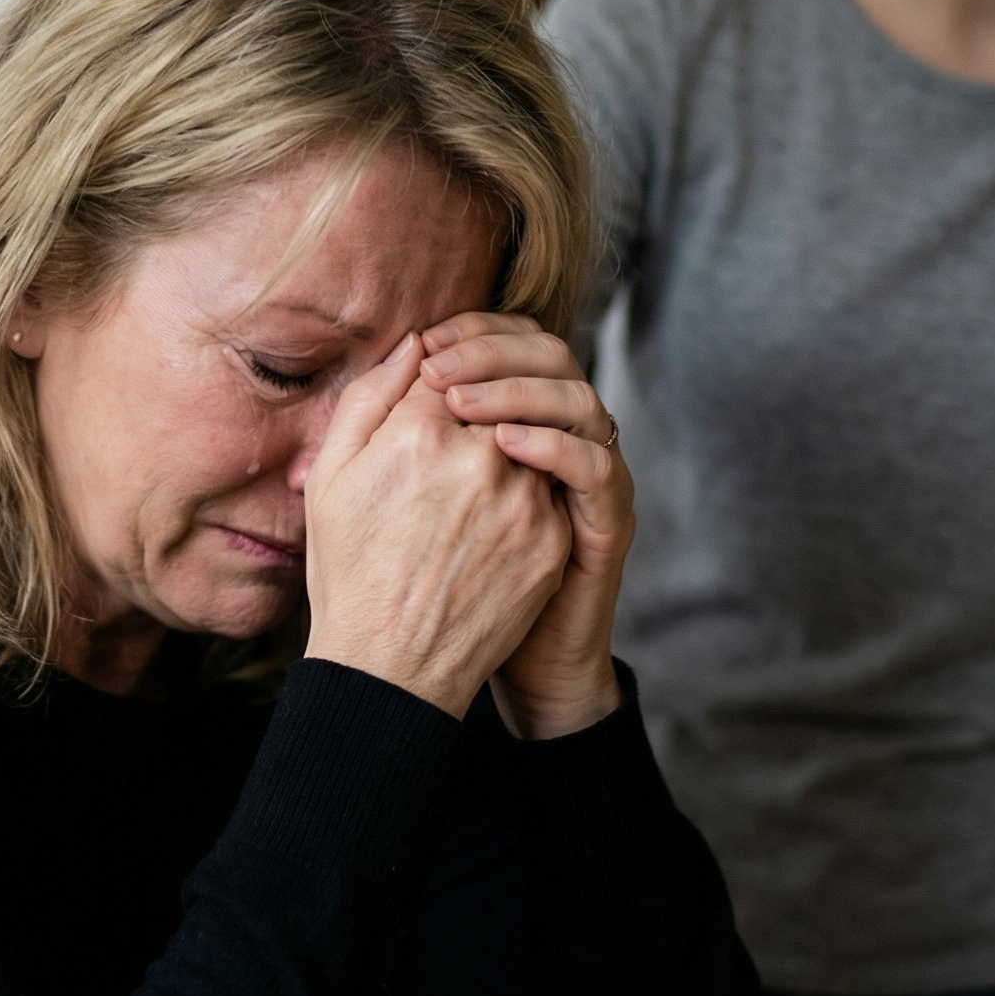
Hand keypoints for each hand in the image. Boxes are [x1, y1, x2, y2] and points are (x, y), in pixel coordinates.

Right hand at [303, 334, 570, 719]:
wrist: (392, 668)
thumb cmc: (350, 570)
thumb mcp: (331, 477)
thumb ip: (372, 395)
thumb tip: (416, 343)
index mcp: (421, 433)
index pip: (447, 369)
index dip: (436, 382)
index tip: (425, 407)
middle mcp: (483, 459)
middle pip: (494, 400)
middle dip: (475, 413)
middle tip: (449, 451)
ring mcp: (526, 502)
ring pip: (527, 443)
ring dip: (505, 454)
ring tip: (464, 498)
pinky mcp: (554, 540)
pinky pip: (548, 491)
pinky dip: (524, 497)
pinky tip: (487, 529)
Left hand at [420, 312, 631, 739]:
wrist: (464, 665)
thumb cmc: (420, 569)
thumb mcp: (390, 485)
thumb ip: (391, 417)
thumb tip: (403, 349)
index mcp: (516, 419)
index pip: (513, 342)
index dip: (474, 330)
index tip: (423, 343)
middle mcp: (559, 438)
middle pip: (552, 356)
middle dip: (494, 350)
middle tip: (439, 366)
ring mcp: (586, 479)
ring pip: (582, 400)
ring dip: (522, 390)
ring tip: (462, 403)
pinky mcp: (603, 524)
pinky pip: (597, 468)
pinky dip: (556, 446)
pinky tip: (506, 445)